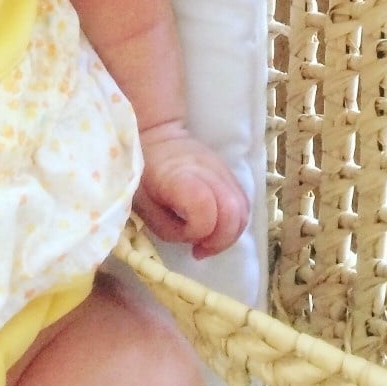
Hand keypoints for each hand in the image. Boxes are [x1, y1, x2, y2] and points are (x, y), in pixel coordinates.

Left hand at [134, 124, 249, 258]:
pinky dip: (234, 223)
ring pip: (243, 209)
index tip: (185, 238)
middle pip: (234, 212)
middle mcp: (208, 170)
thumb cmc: (143, 173)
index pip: (205, 208)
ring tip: (208, 241)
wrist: (156, 137)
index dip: (198, 231)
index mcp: (180, 176)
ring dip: (230, 234)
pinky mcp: (230, 172)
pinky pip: (243, 203)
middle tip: (201, 248)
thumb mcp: (144, 206)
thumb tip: (194, 240)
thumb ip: (169, 229)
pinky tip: (216, 228)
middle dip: (221, 240)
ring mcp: (223, 169)